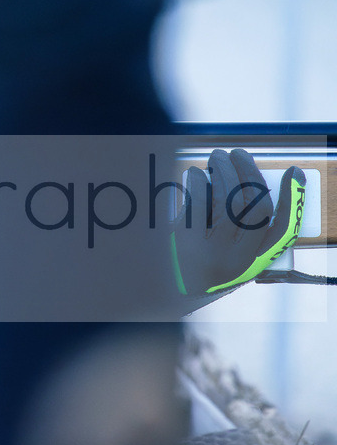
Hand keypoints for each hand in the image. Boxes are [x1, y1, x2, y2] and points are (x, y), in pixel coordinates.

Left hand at [171, 148, 305, 296]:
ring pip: (229, 201)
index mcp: (248, 264)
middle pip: (255, 207)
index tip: (292, 173)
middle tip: (237, 154)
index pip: (281, 230)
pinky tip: (195, 174)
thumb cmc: (190, 266)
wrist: (154, 290)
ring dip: (224, 170)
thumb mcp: (222, 255)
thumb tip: (245, 182)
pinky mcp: (182, 243)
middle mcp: (233, 261)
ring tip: (216, 157)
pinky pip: (198, 203)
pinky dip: (200, 181)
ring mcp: (208, 253)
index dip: (292, 199)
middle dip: (249, 173)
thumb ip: (238, 229)